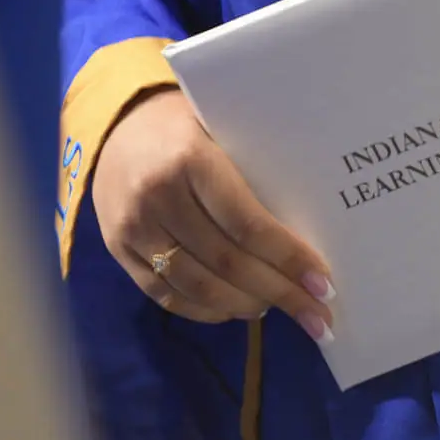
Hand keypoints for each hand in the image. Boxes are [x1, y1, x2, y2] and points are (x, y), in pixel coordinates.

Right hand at [91, 87, 334, 341]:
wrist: (116, 124)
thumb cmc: (189, 126)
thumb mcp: (224, 131)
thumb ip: (257, 172)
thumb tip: (313, 231)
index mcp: (192, 160)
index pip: (248, 224)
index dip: (289, 259)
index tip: (323, 284)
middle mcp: (158, 197)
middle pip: (227, 263)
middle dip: (280, 293)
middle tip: (316, 315)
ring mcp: (134, 227)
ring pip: (197, 287)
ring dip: (245, 305)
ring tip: (277, 308)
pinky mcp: (118, 250)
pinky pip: (164, 294)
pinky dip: (205, 310)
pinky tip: (234, 310)